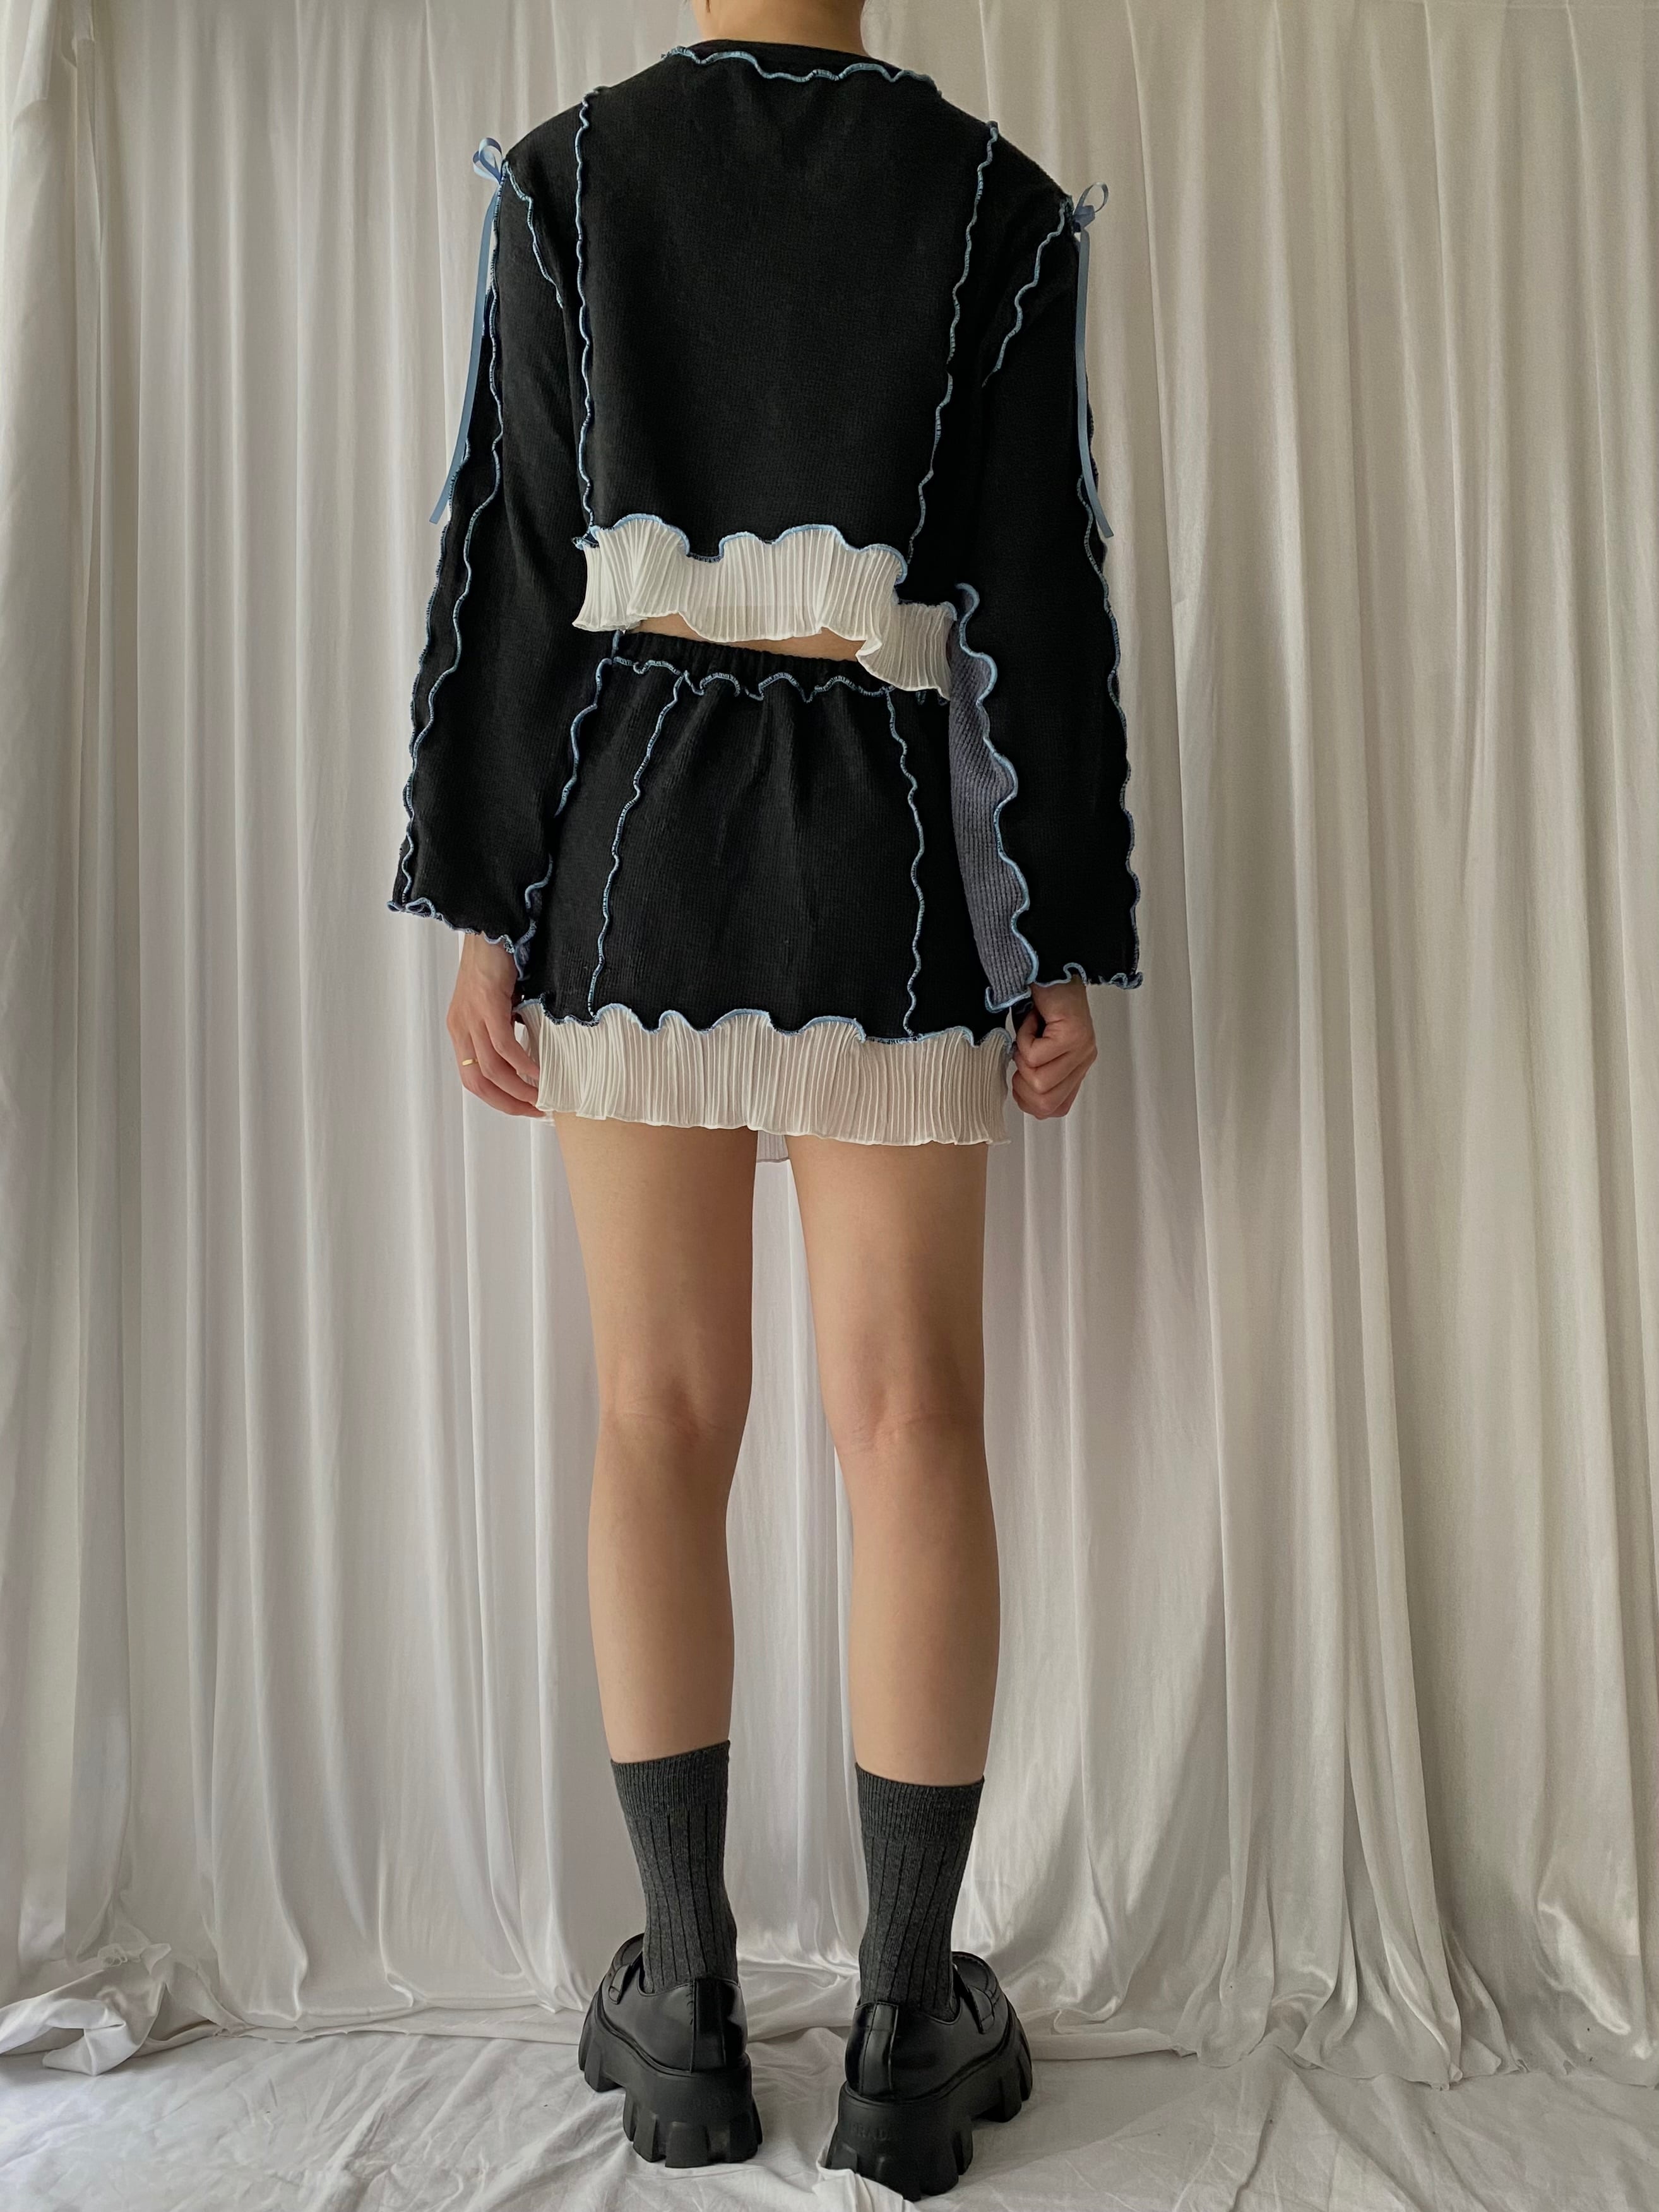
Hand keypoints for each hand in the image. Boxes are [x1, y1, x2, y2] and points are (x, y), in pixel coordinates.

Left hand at [447, 934, 542, 1117]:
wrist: (491, 926)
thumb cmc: (498, 964)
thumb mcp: (499, 1005)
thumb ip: (506, 1030)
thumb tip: (529, 1055)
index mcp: (461, 1030)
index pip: (473, 1078)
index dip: (498, 1099)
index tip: (525, 1107)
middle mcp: (460, 1027)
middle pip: (478, 1081)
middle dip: (508, 1102)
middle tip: (534, 1110)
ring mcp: (471, 1016)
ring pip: (491, 1068)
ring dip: (518, 1088)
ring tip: (541, 1096)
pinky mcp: (486, 1003)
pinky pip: (503, 1044)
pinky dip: (521, 1063)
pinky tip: (537, 1072)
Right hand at [1009, 978, 1096, 1121]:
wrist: (1047, 965)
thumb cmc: (1038, 1001)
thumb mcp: (1035, 1046)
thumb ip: (1037, 1071)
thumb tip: (1022, 1093)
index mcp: (1076, 1066)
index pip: (1055, 1108)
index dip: (1028, 1101)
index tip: (1018, 1078)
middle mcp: (1083, 1059)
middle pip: (1045, 1102)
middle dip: (1021, 1083)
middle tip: (1021, 1053)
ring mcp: (1081, 1048)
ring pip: (1038, 1081)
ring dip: (1021, 1055)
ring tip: (1029, 1031)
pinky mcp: (1072, 1036)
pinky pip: (1033, 1055)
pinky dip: (1023, 1036)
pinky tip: (1032, 1018)